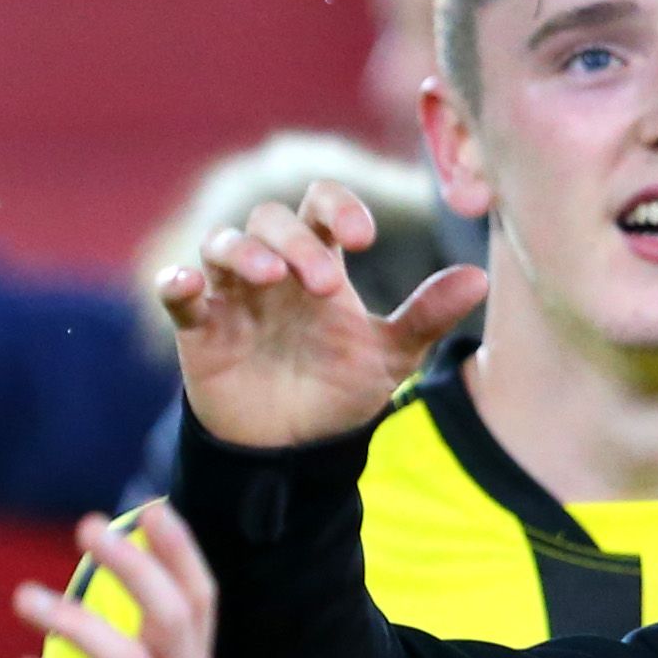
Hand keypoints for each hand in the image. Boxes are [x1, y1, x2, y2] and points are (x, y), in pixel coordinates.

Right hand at [156, 182, 485, 449]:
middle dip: (296, 242)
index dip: (338, 206)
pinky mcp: (198, 330)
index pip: (320, 205)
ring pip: (222, 244)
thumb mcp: (390, 357)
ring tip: (271, 278)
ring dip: (245, 251)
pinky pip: (178, 293)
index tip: (365, 237)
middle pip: (270, 220)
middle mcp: (272, 270)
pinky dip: (177, 284)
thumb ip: (427, 316)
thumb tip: (480, 277)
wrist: (293, 452)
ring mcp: (231, 296)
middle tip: (324, 284)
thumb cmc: (338, 394)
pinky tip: (187, 286)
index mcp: (320, 263)